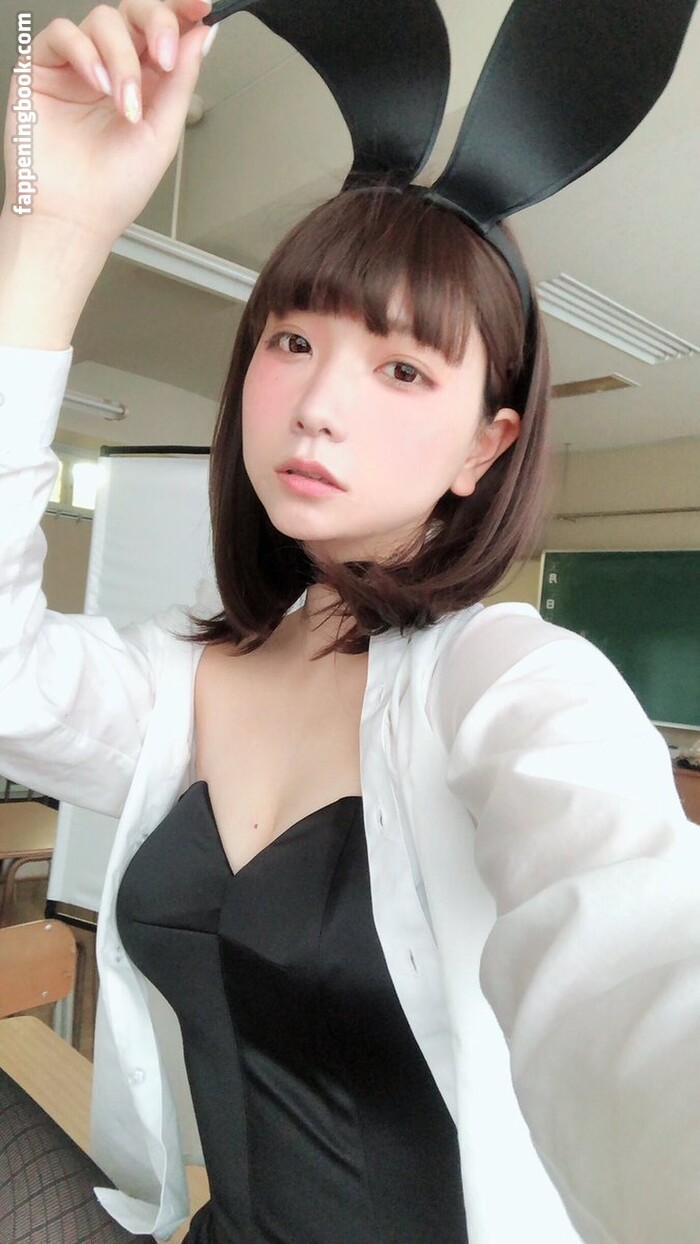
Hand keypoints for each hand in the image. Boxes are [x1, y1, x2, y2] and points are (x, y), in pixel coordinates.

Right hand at [2, 0, 214, 250]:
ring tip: (123, 102)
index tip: (201, 9)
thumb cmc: (114, 190)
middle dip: (155, 24)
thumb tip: (201, 36)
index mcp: (146, 83)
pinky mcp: (43, 68)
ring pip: (103, 20)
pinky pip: (63, 33)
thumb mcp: (163, 133)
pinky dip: (85, 53)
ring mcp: (78, 67)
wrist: (74, 218)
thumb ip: (181, 80)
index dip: (182, 11)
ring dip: (121, 58)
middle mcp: (113, 69)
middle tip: (164, 57)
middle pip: (135, 13)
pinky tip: (97, 86)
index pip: (164, 31)